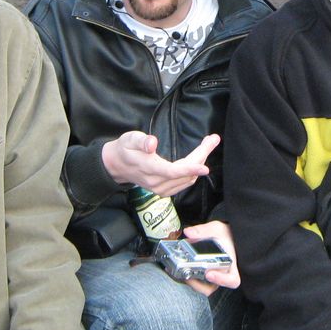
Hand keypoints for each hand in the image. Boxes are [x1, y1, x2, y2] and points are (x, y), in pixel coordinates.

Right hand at [102, 132, 218, 196]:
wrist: (117, 166)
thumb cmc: (125, 148)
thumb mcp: (130, 139)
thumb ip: (141, 141)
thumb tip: (152, 143)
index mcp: (148, 168)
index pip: (172, 171)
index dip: (189, 169)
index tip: (205, 167)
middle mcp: (156, 182)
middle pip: (184, 173)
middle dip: (201, 156)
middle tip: (213, 139)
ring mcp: (160, 188)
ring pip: (187, 179)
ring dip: (200, 163)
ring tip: (208, 144)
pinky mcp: (163, 190)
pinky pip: (184, 183)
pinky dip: (194, 171)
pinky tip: (199, 159)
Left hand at [181, 221, 240, 295]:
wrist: (226, 236)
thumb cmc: (226, 235)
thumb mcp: (217, 229)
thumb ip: (203, 231)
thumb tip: (189, 232)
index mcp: (230, 263)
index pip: (232, 279)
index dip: (221, 280)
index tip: (209, 274)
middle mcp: (224, 273)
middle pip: (214, 287)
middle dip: (199, 284)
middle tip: (189, 276)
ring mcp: (215, 276)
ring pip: (205, 288)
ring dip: (194, 284)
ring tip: (183, 275)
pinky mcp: (206, 276)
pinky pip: (200, 284)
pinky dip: (191, 281)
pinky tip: (183, 272)